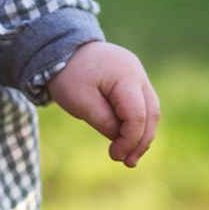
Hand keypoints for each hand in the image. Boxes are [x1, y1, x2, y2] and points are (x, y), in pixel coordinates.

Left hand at [46, 41, 159, 166]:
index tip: (115, 156)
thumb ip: (104, 122)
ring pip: (149, 108)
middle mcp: (136, 72)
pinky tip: (125, 137)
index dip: (130, 140)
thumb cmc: (67, 74)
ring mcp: (136, 72)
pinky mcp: (130, 76)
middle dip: (141, 141)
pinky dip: (135, 121)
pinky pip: (139, 102)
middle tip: (128, 162)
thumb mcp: (80, 102)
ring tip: (128, 155)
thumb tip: (123, 140)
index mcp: (125, 75)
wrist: (58, 47)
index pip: (137, 115)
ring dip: (141, 133)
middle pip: (150, 113)